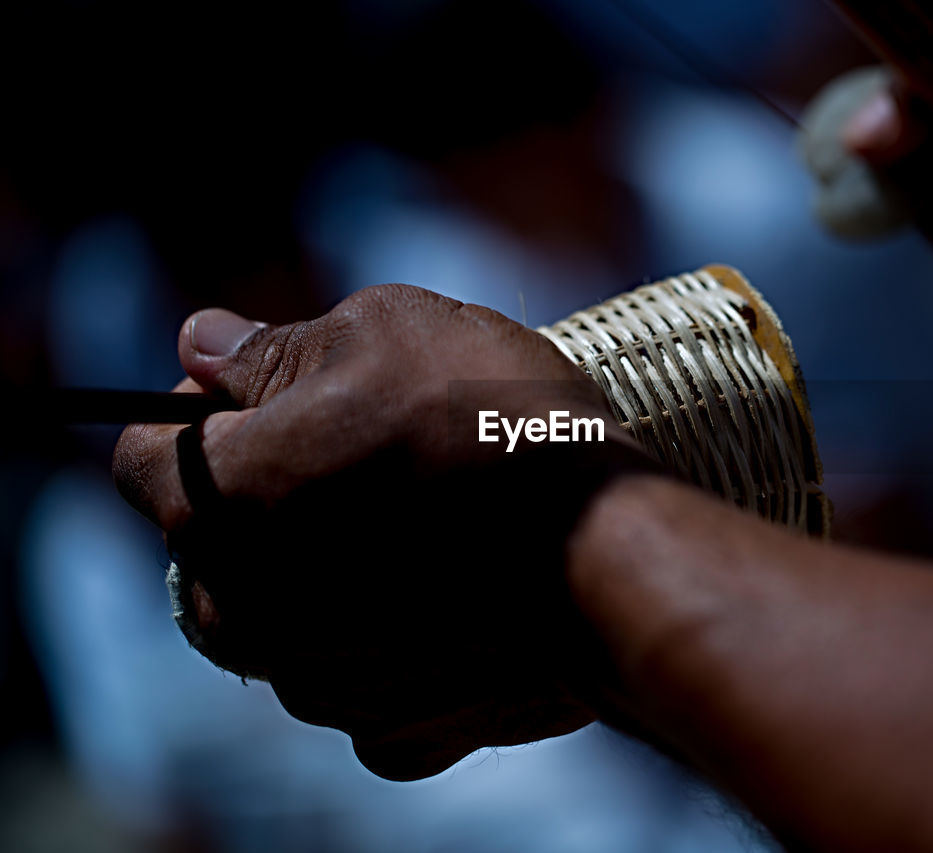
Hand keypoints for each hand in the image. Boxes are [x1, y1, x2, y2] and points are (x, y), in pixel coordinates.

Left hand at [113, 284, 643, 779]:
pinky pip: (367, 682)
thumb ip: (271, 347)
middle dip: (274, 499)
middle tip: (373, 456)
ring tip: (433, 524)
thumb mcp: (383, 329)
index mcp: (216, 503)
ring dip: (336, 573)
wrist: (613, 555)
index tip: (275, 396)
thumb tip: (201, 344)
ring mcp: (320, 687)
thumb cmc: (493, 423)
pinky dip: (398, 646)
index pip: (143, 452)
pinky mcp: (396, 735)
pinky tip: (458, 600)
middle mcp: (244, 612)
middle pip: (221, 545)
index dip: (204, 410)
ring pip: (296, 617)